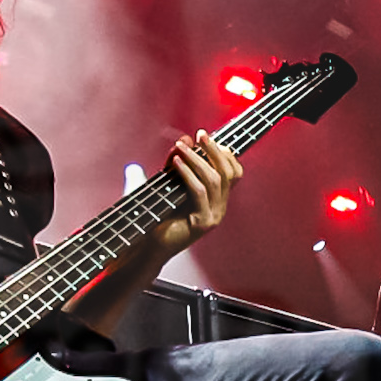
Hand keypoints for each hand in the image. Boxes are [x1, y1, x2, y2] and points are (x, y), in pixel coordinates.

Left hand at [148, 131, 241, 256]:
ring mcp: (213, 217)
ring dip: (196, 158)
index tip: (204, 136)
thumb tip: (182, 141)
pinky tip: (175, 163)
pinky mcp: (201, 224)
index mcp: (216, 199)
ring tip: (180, 147)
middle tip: (200, 134)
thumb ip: (176, 163)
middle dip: (213, 149)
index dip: (222, 152)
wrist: (146, 246)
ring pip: (214, 179)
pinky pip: (199, 192)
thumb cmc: (155, 215)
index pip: (233, 172)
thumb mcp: (168, 183)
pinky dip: (188, 173)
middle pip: (228, 172)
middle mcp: (219, 208)